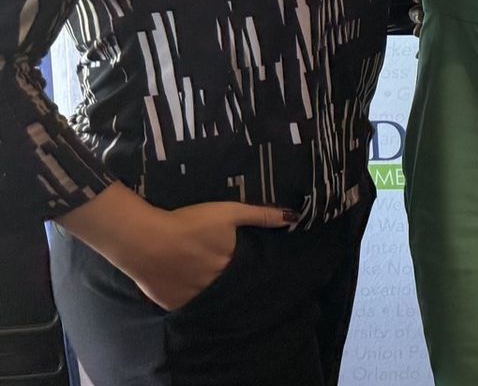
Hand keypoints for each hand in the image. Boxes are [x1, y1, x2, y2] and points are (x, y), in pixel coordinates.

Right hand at [121, 201, 292, 309]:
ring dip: (211, 291)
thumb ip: (261, 215)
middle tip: (224, 271)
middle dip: (231, 281)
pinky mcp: (174, 305)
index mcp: (231, 265)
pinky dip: (190, 298)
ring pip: (210, 298)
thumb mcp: (229, 212)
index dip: (249, 269)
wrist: (144, 239)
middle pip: (229, 286)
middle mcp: (216, 286)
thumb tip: (292, 218)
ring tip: (205, 280)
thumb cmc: (188, 222)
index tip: (252, 267)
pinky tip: (187, 287)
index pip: (247, 273)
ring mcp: (195, 298)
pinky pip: (188, 305)